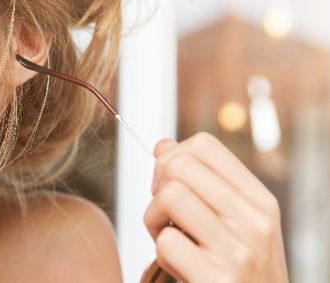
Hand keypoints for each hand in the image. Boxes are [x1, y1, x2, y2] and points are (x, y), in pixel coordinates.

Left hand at [143, 132, 288, 281]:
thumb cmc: (239, 269)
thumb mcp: (233, 222)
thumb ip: (201, 183)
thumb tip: (162, 145)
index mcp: (260, 201)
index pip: (204, 145)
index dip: (172, 158)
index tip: (170, 184)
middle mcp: (255, 221)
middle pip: (180, 166)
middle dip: (157, 186)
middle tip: (163, 212)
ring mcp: (238, 251)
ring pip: (170, 197)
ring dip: (154, 218)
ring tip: (167, 236)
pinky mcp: (217, 279)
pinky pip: (167, 243)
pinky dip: (160, 253)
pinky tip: (177, 265)